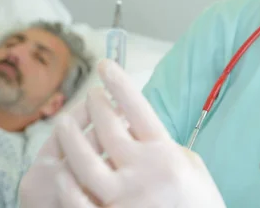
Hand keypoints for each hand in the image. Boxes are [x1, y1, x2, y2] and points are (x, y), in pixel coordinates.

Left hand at [19, 59, 225, 207]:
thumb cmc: (199, 202)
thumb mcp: (193, 167)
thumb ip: (165, 146)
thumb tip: (139, 126)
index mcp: (166, 154)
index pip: (138, 108)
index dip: (119, 84)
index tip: (105, 66)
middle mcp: (143, 172)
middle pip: (108, 128)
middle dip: (95, 105)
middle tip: (90, 93)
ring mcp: (123, 198)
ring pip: (85, 162)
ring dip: (71, 138)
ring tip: (63, 121)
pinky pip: (78, 200)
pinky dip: (68, 184)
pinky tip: (61, 168)